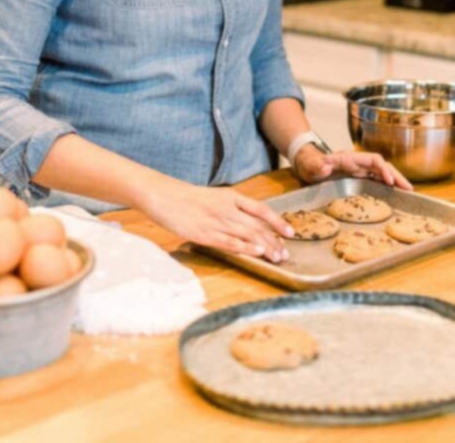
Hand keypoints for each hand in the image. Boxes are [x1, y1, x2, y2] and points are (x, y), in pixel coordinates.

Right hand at [140, 181, 292, 262]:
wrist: (163, 196)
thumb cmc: (187, 198)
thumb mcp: (214, 197)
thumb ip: (232, 207)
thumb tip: (250, 221)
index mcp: (230, 196)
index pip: (261, 209)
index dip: (277, 222)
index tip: (291, 233)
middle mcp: (227, 208)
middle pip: (257, 226)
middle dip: (274, 241)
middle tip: (286, 255)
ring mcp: (216, 221)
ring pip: (247, 235)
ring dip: (265, 247)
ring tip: (277, 258)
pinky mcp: (204, 234)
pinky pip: (229, 242)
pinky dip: (245, 247)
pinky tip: (257, 253)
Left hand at [293, 147, 412, 190]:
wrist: (307, 166)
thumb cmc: (309, 165)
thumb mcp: (310, 166)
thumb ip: (317, 165)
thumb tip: (324, 165)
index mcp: (350, 158)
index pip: (373, 160)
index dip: (383, 170)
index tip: (390, 182)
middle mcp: (358, 163)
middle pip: (382, 166)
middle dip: (396, 176)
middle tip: (409, 189)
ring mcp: (359, 170)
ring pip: (382, 173)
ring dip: (396, 180)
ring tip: (409, 192)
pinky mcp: (359, 177)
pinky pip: (377, 179)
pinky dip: (388, 185)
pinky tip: (396, 193)